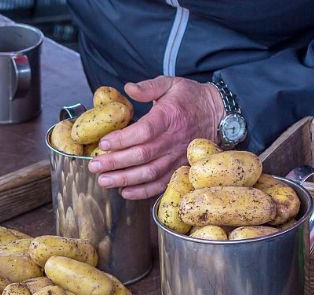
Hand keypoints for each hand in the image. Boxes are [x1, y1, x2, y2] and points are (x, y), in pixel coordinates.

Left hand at [88, 76, 223, 199]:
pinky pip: (161, 184)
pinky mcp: (180, 168)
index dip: (122, 139)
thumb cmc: (190, 98)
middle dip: (115, 162)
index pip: (144, 131)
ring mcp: (177, 156)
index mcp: (169, 116)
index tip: (103, 144)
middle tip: (94, 166)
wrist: (219, 113)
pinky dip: (142, 191)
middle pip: (142, 155)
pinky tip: (124, 191)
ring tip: (103, 180)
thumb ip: (148, 87)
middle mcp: (174, 139)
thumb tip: (128, 88)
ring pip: (149, 173)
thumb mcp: (171, 84)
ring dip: (124, 179)